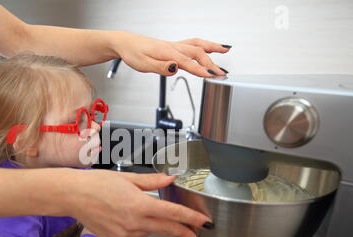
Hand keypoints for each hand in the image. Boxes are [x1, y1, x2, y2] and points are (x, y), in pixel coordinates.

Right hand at [37, 168, 211, 236]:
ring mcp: (124, 234)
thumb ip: (153, 181)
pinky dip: (138, 231)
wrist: (73, 195)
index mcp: (139, 204)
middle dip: (183, 231)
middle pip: (167, 229)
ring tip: (142, 212)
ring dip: (154, 226)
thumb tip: (170, 178)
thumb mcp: (128, 178)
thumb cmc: (96, 183)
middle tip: (193, 233)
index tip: (203, 222)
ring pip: (149, 233)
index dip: (192, 218)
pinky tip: (130, 220)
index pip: (173, 213)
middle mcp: (134, 222)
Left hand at [111, 31, 230, 76]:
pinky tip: (211, 48)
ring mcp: (174, 45)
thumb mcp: (143, 64)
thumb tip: (174, 68)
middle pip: (197, 53)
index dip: (200, 70)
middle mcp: (173, 47)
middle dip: (211, 63)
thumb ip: (160, 67)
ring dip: (212, 48)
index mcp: (166, 52)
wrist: (126, 43)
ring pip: (197, 45)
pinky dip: (205, 45)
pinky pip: (193, 43)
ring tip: (226, 50)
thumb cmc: (133, 54)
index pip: (187, 62)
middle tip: (222, 74)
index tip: (212, 76)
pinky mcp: (174, 46)